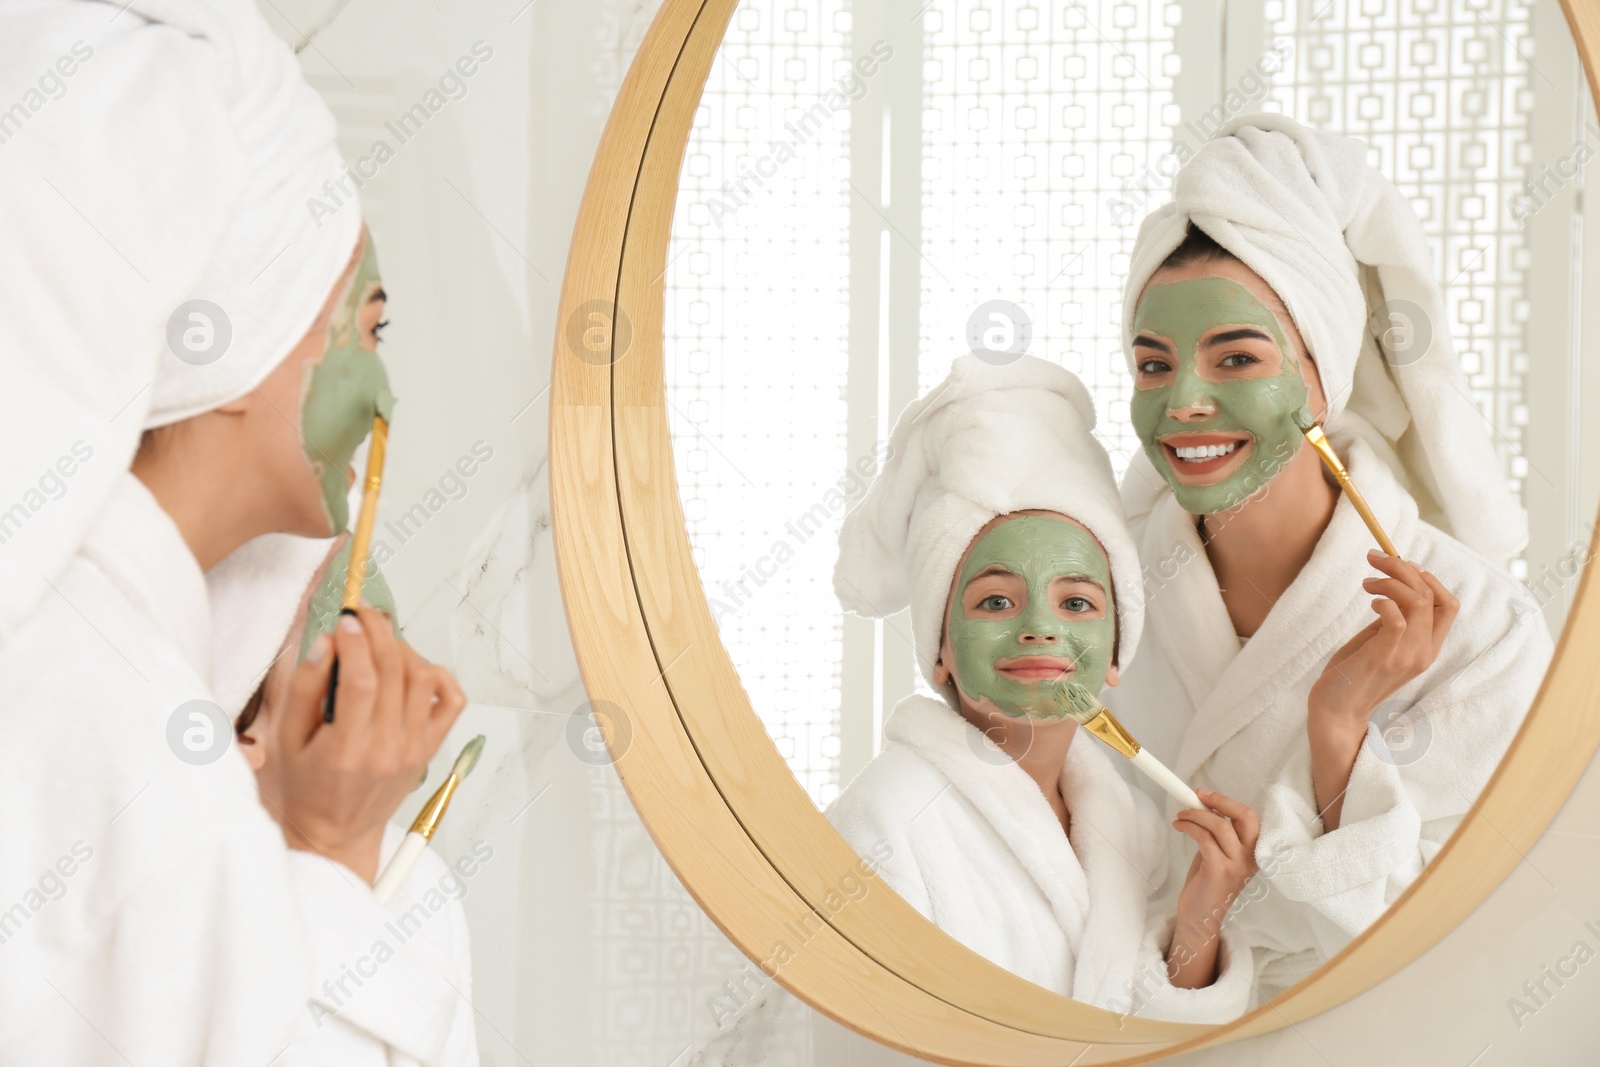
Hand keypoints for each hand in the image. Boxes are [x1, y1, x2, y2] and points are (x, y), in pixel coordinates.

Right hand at [255, 606, 466, 883]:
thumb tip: (327, 643)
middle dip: (378, 631)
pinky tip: (412, 667)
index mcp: (345, 750)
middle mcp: (387, 750)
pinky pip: (451, 701)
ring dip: (403, 649)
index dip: (356, 643)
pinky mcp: (430, 748)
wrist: (335, 832)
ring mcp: (414, 749)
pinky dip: (438, 675)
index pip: (361, 683)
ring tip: (380, 641)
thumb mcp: (285, 740)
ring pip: (423, 679)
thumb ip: (304, 689)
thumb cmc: (305, 786)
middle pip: (394, 673)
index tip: (345, 620)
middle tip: (362, 614)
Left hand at [1167, 789, 1259, 988]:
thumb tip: (1205, 805)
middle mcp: (1251, 858)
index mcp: (1254, 852)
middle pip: (1245, 816)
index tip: (1205, 793)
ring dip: (1196, 814)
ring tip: (1180, 816)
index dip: (1228, 801)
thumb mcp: (1217, 853)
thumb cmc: (1207, 882)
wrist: (1200, 916)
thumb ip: (1219, 833)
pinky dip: (1189, 827)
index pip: (1251, 818)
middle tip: (1197, 796)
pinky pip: (1204, 839)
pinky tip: (1179, 826)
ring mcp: (1237, 865)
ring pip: (1220, 825)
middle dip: (1220, 801)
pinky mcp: (1219, 871)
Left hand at [1309, 551, 1458, 733]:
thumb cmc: (1354, 675)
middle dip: (1404, 568)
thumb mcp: (1380, 643)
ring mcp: (1407, 655)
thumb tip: (1394, 586)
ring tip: (1367, 581)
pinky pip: (1397, 618)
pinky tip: (1370, 601)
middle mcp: (1424, 651)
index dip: (1430, 578)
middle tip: (1375, 558)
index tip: (1403, 564)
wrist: (1336, 712)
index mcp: (1427, 648)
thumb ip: (1393, 621)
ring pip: (1417, 601)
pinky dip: (1384, 600)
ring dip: (1390, 580)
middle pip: (1432, 595)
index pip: (1449, 605)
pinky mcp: (1384, 656)